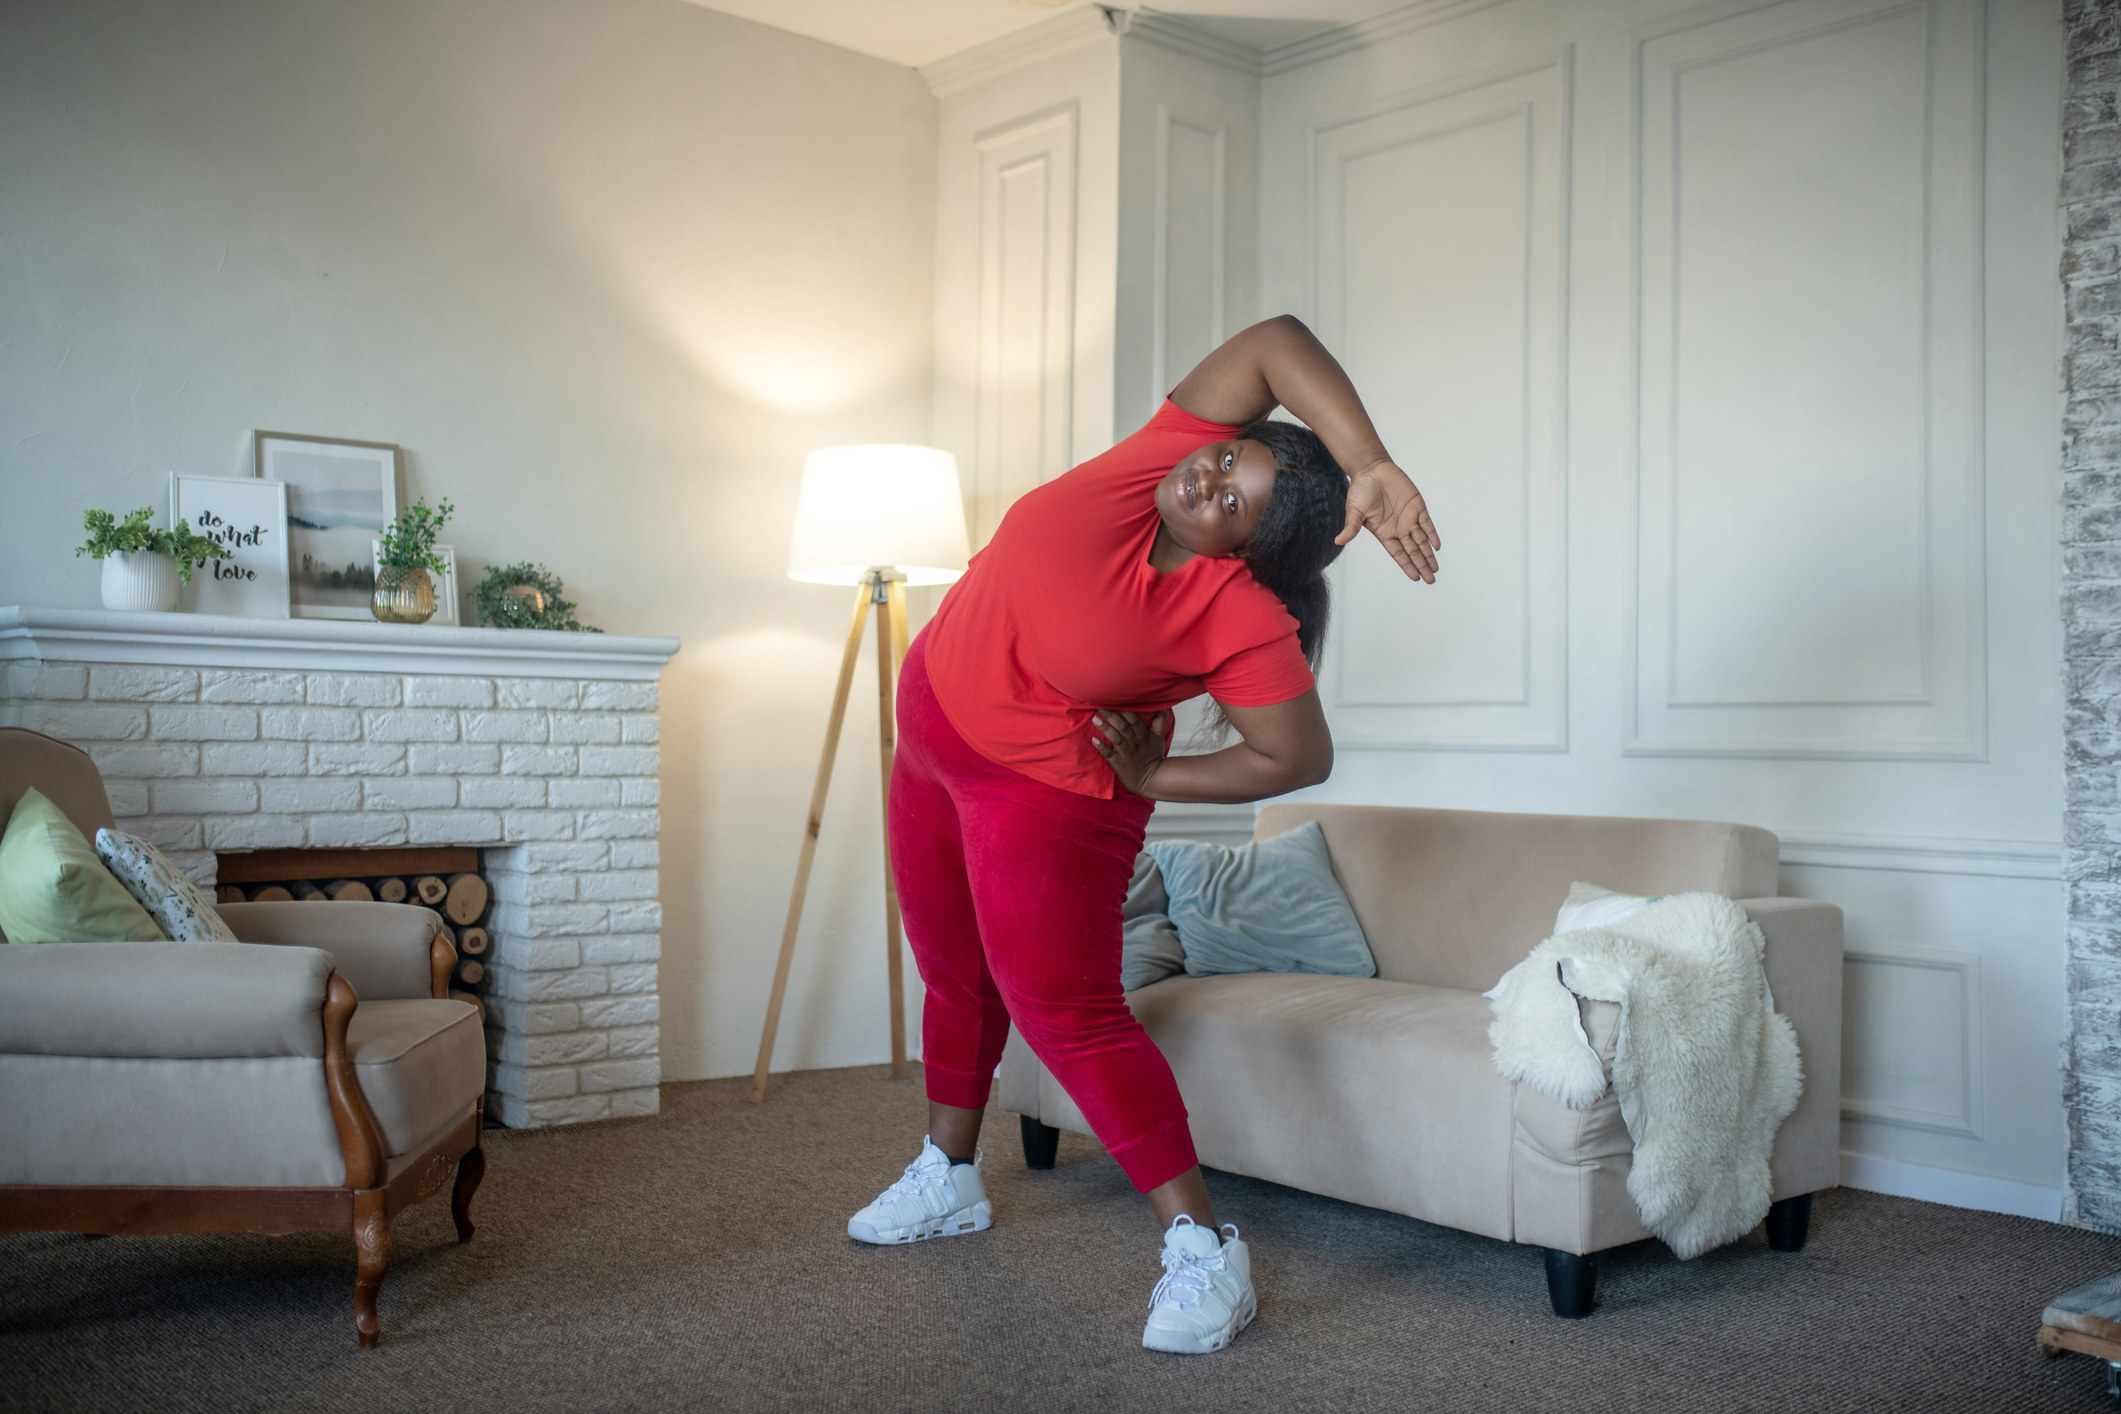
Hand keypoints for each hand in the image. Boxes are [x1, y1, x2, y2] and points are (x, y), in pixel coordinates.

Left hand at [1091, 709, 1169, 796]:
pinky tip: (1093, 740)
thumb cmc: (1153, 755)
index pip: (1134, 719)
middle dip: (1111, 716)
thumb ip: (1160, 720)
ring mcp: (1126, 754)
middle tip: (1099, 706)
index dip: (1124, 710)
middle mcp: (1135, 743)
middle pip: (1123, 727)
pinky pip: (1109, 755)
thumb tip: (1163, 704)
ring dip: (1105, 729)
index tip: (1113, 700)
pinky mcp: (1119, 764)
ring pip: (1115, 739)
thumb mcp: (1159, 737)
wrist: (1152, 779)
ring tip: (1094, 719)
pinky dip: (1101, 747)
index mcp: (1144, 735)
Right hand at [1338, 459, 1440, 583]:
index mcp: (1384, 533)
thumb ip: (1351, 527)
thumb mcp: (1354, 511)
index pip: (1398, 554)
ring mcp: (1409, 518)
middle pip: (1412, 550)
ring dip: (1428, 554)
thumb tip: (1338, 541)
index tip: (1415, 577)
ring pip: (1421, 540)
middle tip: (1430, 579)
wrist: (1371, 469)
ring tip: (1434, 569)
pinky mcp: (1417, 506)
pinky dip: (1432, 534)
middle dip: (1422, 565)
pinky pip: (1427, 523)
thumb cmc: (1361, 490)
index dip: (1407, 565)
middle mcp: (1398, 528)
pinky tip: (1436, 546)